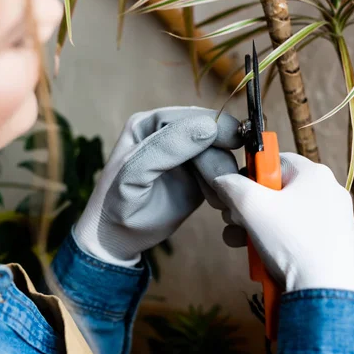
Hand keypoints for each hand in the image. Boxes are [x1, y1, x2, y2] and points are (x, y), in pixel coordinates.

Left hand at [73, 106, 241, 266]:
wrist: (117, 237)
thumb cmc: (116, 202)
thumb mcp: (134, 171)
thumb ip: (166, 146)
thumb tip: (207, 126)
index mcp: (151, 124)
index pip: (188, 116)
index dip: (215, 124)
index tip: (237, 138)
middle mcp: (171, 134)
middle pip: (209, 134)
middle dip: (219, 156)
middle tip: (226, 181)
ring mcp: (187, 156)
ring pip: (219, 155)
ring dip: (222, 175)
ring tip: (215, 200)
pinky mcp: (199, 177)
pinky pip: (220, 175)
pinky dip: (222, 187)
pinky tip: (215, 202)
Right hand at [211, 152, 353, 293]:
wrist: (325, 292)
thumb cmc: (291, 243)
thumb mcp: (250, 205)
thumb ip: (231, 185)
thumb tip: (222, 180)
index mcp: (314, 174)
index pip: (273, 160)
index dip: (248, 175)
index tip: (234, 194)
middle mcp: (329, 192)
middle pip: (278, 191)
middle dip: (249, 208)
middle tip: (234, 222)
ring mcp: (336, 221)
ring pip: (285, 217)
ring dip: (257, 229)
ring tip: (242, 244)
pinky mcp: (336, 246)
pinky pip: (298, 237)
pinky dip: (279, 245)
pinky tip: (265, 260)